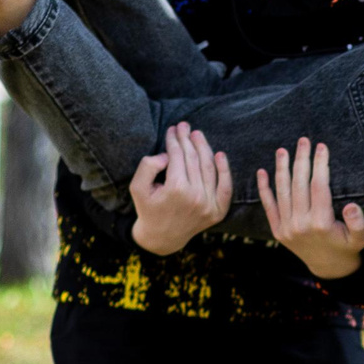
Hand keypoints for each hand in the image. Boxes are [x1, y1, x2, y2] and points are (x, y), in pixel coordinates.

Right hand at [129, 124, 229, 254]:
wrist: (162, 237)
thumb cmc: (148, 208)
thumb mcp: (138, 187)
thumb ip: (147, 166)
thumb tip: (167, 154)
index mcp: (176, 190)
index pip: (178, 156)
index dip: (174, 140)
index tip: (172, 129)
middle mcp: (196, 197)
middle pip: (194, 159)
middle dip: (187, 139)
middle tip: (184, 125)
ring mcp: (209, 205)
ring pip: (209, 168)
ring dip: (204, 148)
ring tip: (197, 135)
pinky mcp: (218, 211)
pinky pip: (225, 187)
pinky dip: (225, 170)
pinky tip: (219, 154)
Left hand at [260, 138, 363, 279]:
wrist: (329, 268)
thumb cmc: (348, 247)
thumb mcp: (361, 238)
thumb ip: (358, 223)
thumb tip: (352, 206)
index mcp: (321, 223)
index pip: (319, 186)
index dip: (320, 164)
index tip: (322, 147)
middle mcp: (300, 224)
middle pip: (299, 185)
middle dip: (301, 160)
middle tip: (303, 140)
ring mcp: (286, 228)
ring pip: (282, 192)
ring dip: (281, 169)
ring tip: (283, 150)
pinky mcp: (277, 231)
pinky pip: (268, 206)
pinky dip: (263, 189)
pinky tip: (262, 172)